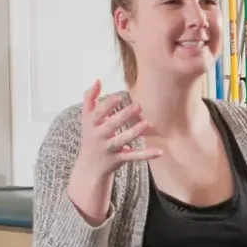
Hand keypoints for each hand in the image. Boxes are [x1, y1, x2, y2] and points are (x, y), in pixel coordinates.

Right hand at [67, 80, 159, 225]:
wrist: (89, 167)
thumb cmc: (91, 137)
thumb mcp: (86, 118)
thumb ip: (90, 99)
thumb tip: (98, 80)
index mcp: (91, 124)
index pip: (97, 113)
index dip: (106, 105)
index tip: (118, 96)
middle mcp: (98, 136)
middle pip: (111, 126)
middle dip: (123, 116)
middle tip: (138, 106)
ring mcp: (109, 149)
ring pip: (122, 140)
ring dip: (134, 132)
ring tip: (147, 123)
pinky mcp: (119, 159)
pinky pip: (134, 157)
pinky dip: (146, 155)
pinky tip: (159, 152)